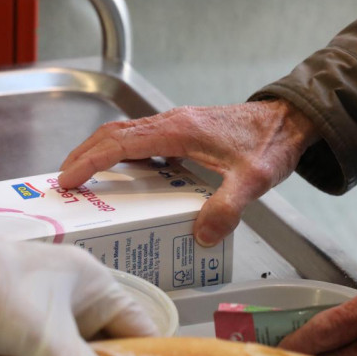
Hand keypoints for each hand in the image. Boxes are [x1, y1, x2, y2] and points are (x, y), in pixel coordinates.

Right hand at [58, 100, 316, 246]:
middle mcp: (171, 122)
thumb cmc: (270, 143)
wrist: (291, 119)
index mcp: (178, 131)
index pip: (119, 143)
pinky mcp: (185, 130)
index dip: (89, 161)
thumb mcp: (252, 182)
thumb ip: (226, 208)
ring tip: (86, 178)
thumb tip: (201, 236)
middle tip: (65, 182)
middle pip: (113, 133)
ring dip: (101, 152)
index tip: (68, 180)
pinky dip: (124, 154)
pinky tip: (128, 176)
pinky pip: (143, 139)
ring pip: (126, 133)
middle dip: (84, 155)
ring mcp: (177, 124)